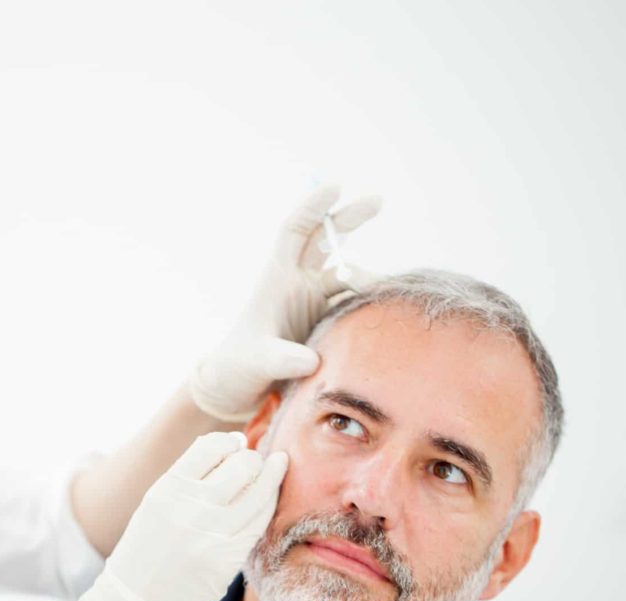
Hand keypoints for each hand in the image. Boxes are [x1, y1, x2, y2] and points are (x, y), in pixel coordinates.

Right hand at [70, 431, 287, 600]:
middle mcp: (190, 508)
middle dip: (253, 459)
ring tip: (276, 467)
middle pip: (241, 466)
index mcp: (167, 489)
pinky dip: (267, 505)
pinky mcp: (227, 559)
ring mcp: (211, 535)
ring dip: (271, 476)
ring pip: (258, 493)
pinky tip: (268, 498)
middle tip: (255, 461)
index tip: (237, 445)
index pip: (211, 447)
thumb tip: (235, 441)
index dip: (230, 442)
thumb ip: (190, 473)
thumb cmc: (148, 547)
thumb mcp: (156, 502)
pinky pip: (259, 523)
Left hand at [188, 184, 381, 421]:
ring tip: (385, 292)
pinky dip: (369, 302)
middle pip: (325, 242)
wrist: (239, 389)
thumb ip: (282, 359)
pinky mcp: (325, 321)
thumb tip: (311, 360)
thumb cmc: (239, 368)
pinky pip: (352, 302)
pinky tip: (387, 310)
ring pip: (345, 275)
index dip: (312, 208)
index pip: (294, 232)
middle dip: (348, 219)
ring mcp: (312, 301)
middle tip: (378, 200)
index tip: (334, 187)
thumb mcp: (258, 362)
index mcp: (276, 279)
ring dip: (366, 277)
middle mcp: (296, 284)